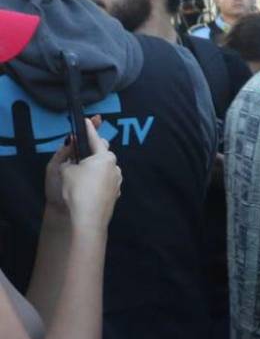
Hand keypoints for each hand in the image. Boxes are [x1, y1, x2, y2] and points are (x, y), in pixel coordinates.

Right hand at [57, 117, 120, 231]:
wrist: (86, 219)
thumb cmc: (74, 190)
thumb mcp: (63, 168)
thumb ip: (67, 153)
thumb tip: (71, 144)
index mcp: (104, 157)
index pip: (95, 139)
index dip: (89, 128)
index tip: (89, 119)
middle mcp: (115, 167)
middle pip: (103, 153)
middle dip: (93, 149)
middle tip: (81, 149)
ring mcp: (117, 182)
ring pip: (106, 168)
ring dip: (96, 166)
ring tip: (81, 171)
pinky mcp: (115, 194)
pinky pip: (105, 181)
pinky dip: (97, 179)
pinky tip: (87, 185)